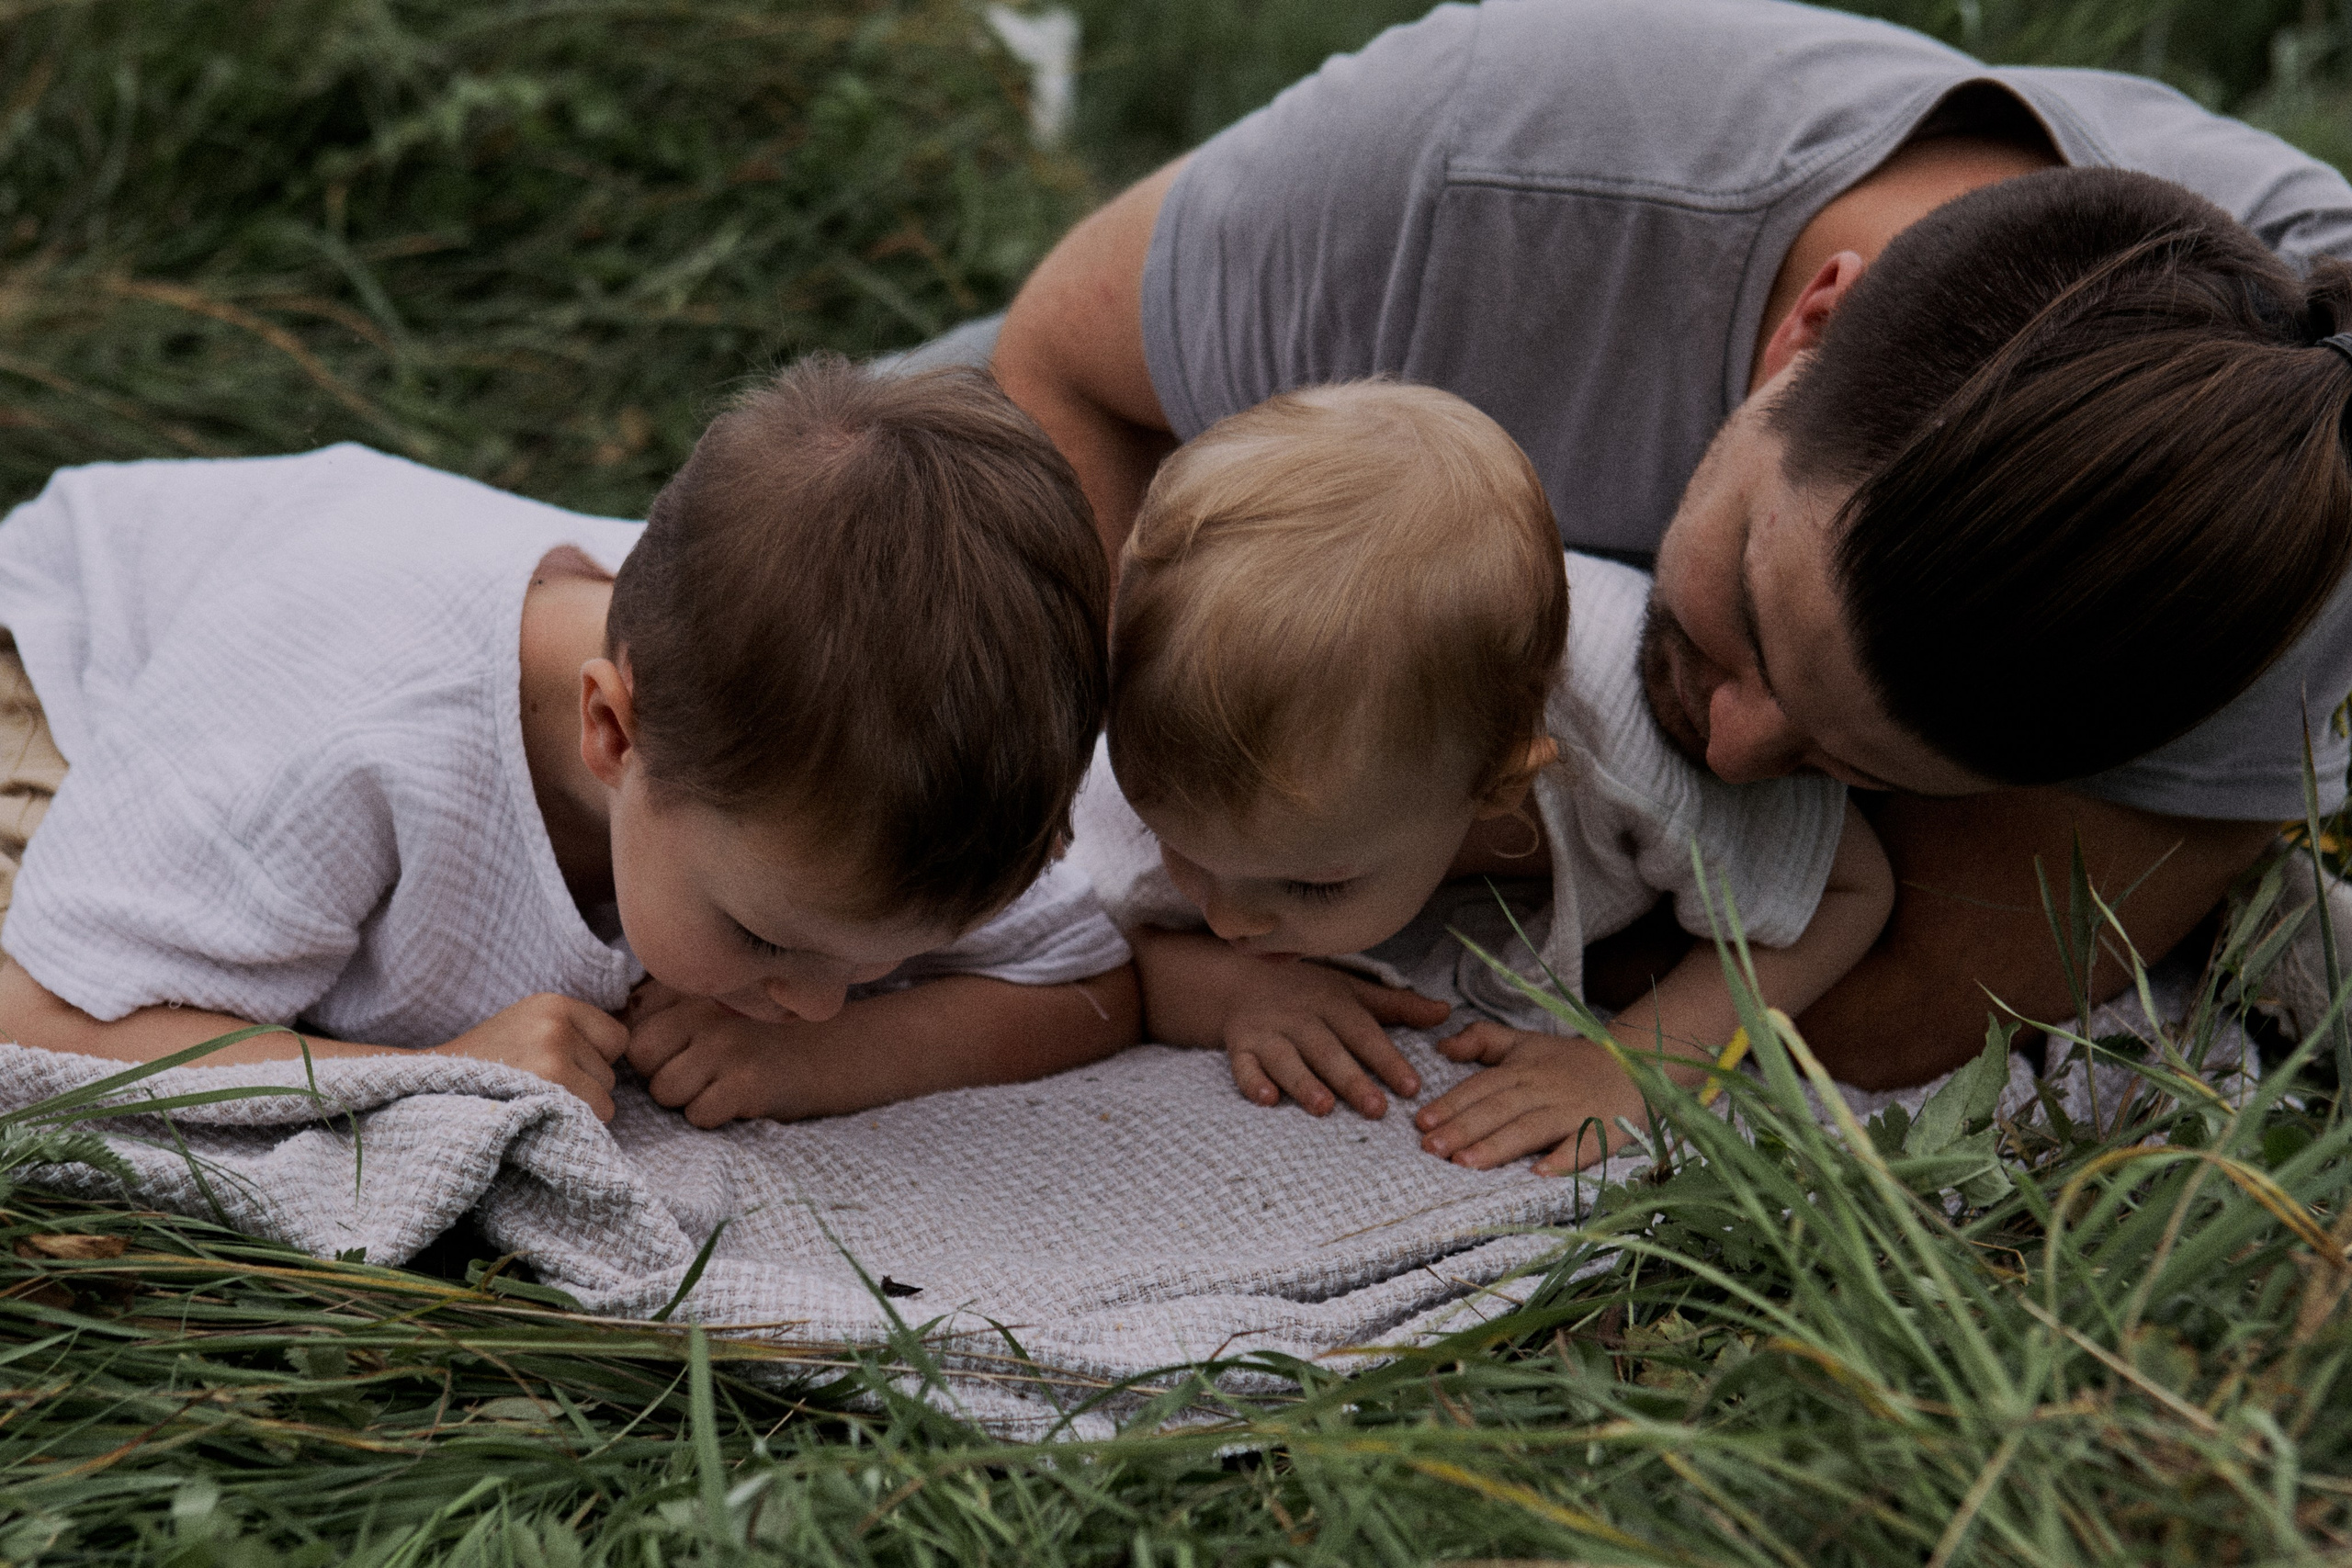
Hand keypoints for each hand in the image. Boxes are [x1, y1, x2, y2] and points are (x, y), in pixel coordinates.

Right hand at [433, 992, 629, 1119]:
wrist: (428, 1088)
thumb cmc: (486, 1066)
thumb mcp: (528, 1026)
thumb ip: (572, 1032)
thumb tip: (628, 1053)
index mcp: (553, 1004)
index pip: (616, 1038)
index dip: (594, 1061)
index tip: (562, 1068)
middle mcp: (556, 1024)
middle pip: (610, 1072)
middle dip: (583, 1086)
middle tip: (538, 1089)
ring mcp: (553, 1054)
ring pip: (605, 1098)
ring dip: (578, 1108)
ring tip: (535, 1102)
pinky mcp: (550, 1087)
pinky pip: (596, 1116)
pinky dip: (573, 1125)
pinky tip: (539, 1116)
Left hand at [623, 980, 807, 1127]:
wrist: (837, 1052)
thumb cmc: (766, 1038)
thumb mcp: (719, 1010)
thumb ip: (669, 1013)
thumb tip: (616, 1034)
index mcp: (696, 996)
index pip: (635, 1033)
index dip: (651, 1057)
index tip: (677, 1060)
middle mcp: (708, 1015)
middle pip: (644, 1061)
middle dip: (662, 1078)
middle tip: (699, 1077)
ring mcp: (728, 1048)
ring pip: (667, 1091)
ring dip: (688, 1101)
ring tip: (719, 1088)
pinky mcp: (748, 1083)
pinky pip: (700, 1113)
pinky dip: (714, 1117)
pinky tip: (737, 1102)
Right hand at [1220, 962, 1451, 1119]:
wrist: (1242, 979)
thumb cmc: (1308, 991)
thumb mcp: (1353, 991)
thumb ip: (1398, 1006)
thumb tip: (1445, 1012)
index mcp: (1333, 1003)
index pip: (1364, 1033)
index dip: (1387, 1059)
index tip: (1411, 1087)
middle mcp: (1300, 1018)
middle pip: (1328, 1050)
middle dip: (1351, 1079)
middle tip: (1376, 1109)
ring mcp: (1267, 1032)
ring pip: (1286, 1059)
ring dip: (1303, 1082)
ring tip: (1324, 1107)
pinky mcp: (1240, 1047)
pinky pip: (1243, 1066)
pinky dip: (1252, 1082)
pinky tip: (1267, 1100)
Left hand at [1414, 1022, 1652, 1173]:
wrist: (1631, 1062)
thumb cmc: (1567, 1060)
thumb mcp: (1523, 1041)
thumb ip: (1482, 1039)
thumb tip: (1442, 1046)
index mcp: (1522, 1070)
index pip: (1481, 1087)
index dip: (1451, 1104)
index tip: (1422, 1123)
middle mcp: (1543, 1089)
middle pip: (1499, 1108)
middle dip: (1464, 1128)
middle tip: (1432, 1148)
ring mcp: (1572, 1110)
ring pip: (1531, 1128)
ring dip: (1499, 1145)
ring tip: (1466, 1163)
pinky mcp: (1603, 1129)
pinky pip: (1583, 1145)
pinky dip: (1564, 1159)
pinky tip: (1540, 1174)